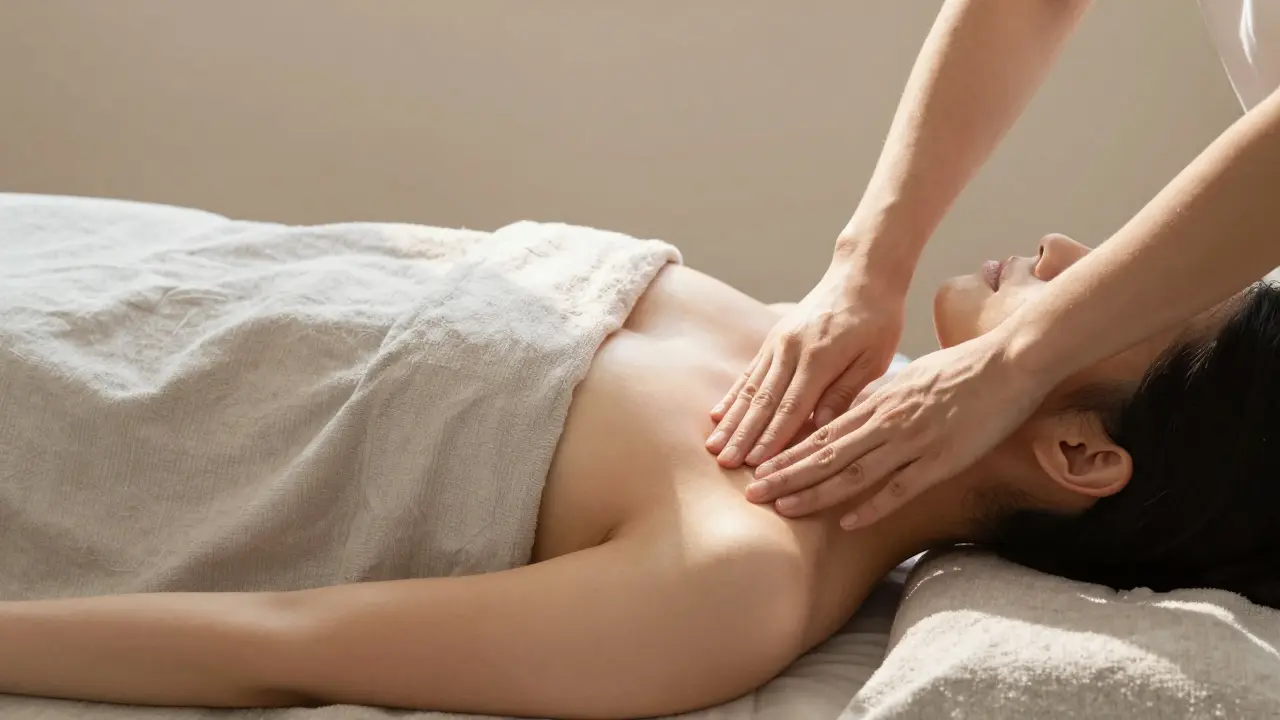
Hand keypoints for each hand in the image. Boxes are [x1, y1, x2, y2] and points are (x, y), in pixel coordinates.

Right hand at [705, 260, 904, 467]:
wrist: (862, 272)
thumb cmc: (877, 318)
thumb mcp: (873, 359)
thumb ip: (844, 393)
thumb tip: (819, 428)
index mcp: (820, 358)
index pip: (791, 407)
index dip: (772, 438)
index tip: (756, 464)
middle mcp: (792, 350)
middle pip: (763, 401)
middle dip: (743, 435)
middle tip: (725, 463)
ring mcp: (778, 343)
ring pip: (750, 388)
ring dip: (731, 420)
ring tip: (714, 446)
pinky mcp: (773, 339)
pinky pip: (749, 371)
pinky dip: (733, 395)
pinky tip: (717, 414)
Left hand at [746, 327, 1045, 528]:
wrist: (1009, 362)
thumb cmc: (959, 369)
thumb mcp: (906, 379)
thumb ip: (876, 400)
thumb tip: (847, 416)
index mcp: (877, 401)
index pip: (820, 432)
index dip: (787, 453)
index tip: (759, 469)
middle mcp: (887, 421)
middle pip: (825, 453)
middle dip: (786, 475)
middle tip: (751, 494)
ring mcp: (913, 441)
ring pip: (853, 471)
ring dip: (815, 492)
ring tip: (783, 508)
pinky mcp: (941, 460)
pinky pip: (899, 488)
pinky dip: (871, 506)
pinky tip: (846, 522)